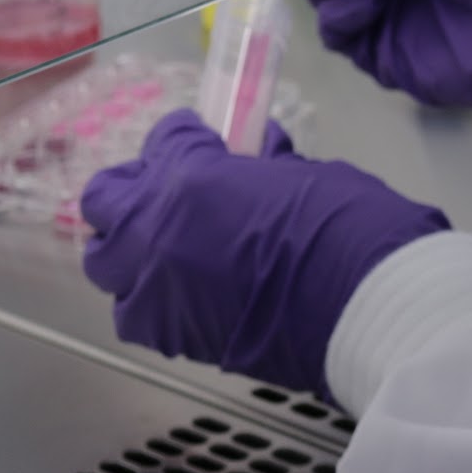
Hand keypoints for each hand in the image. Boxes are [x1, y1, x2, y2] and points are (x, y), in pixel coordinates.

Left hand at [82, 110, 447, 400]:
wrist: (365, 309)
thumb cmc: (345, 227)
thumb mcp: (302, 173)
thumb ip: (259, 166)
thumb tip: (256, 159)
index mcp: (191, 177)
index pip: (165, 140)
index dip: (187, 136)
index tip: (205, 138)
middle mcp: (156, 231)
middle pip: (106, 199)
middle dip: (134, 189)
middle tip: (170, 188)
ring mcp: (156, 288)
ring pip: (107, 262)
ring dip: (130, 248)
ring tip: (169, 246)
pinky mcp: (170, 336)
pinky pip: (138, 311)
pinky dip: (154, 297)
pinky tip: (188, 292)